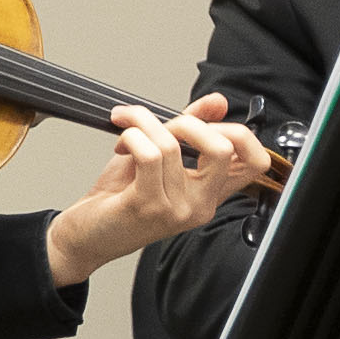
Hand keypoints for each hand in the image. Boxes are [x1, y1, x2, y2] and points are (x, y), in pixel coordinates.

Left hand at [45, 96, 281, 283]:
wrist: (84, 236)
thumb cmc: (119, 199)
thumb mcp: (159, 157)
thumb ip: (190, 129)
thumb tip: (217, 102)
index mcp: (209, 195)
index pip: (255, 162)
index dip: (238, 132)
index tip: (206, 122)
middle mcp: (199, 205)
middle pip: (224, 148)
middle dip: (189, 122)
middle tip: (162, 125)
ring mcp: (176, 209)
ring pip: (172, 144)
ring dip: (142, 124)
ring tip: (127, 129)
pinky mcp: (148, 206)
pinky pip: (149, 154)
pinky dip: (132, 135)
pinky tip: (122, 143)